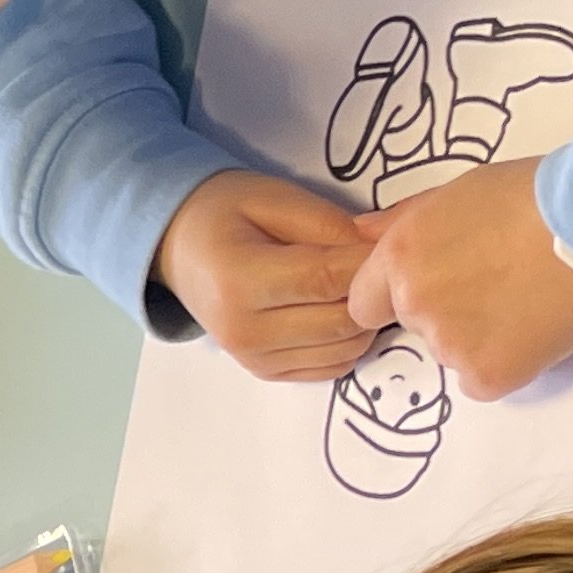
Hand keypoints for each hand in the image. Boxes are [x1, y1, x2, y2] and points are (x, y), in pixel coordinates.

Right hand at [153, 168, 385, 382]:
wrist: (179, 249)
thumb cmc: (225, 213)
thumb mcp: (275, 199)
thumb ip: (329, 226)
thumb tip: (381, 252)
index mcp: (239, 281)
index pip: (327, 280)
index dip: (370, 263)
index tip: (393, 244)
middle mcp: (245, 331)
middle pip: (342, 322)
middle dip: (374, 293)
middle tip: (383, 265)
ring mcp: (254, 358)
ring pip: (344, 350)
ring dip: (367, 320)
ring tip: (362, 286)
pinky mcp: (266, 372)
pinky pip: (332, 367)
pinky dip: (350, 342)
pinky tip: (342, 311)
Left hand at [342, 158, 572, 399]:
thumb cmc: (535, 197)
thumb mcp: (459, 192)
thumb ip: (403, 220)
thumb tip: (359, 234)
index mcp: (400, 259)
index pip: (365, 302)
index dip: (396, 296)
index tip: (435, 285)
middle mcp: (415, 305)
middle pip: (413, 325)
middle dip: (443, 310)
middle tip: (495, 283)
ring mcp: (449, 346)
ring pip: (450, 353)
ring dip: (476, 336)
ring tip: (525, 298)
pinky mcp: (487, 376)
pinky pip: (481, 380)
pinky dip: (504, 361)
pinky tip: (535, 328)